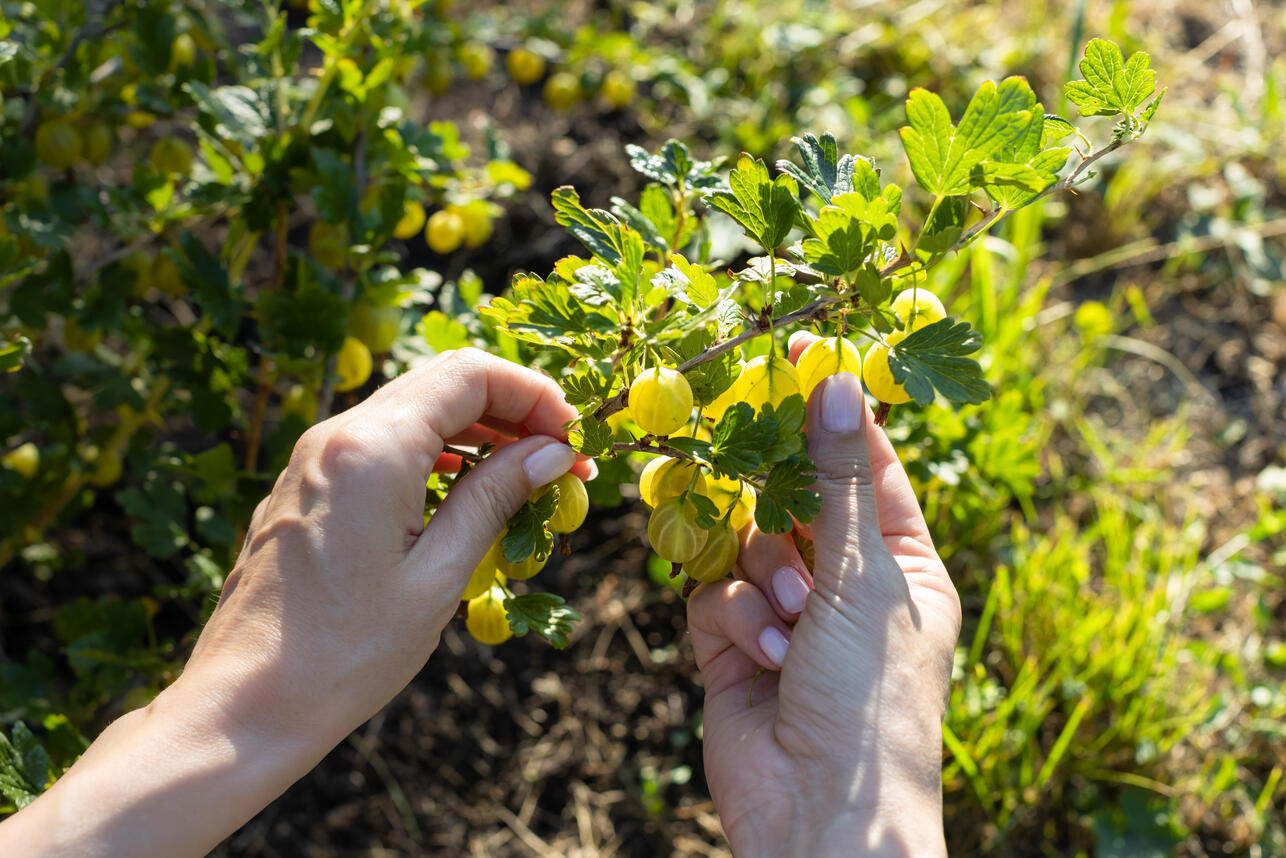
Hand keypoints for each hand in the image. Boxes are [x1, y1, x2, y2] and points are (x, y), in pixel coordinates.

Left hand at [182, 347, 589, 745]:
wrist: (245, 705)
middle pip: (443, 384)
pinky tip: (466, 494)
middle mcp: (336, 436)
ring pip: (412, 412)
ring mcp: (314, 460)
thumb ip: (494, 499)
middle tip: (562, 459)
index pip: (471, 375)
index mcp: (372, 449)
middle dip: (513, 410)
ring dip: (477, 433)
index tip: (574, 438)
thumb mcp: (438, 576)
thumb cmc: (345, 653)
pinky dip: (435, 454)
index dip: (535, 394)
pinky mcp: (307, 488)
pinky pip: (382, 444)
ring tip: (526, 480)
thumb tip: (551, 452)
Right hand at [687, 332, 961, 856]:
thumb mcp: (863, 576)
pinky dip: (735, 620)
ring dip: (763, 579)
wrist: (820, 811)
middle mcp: (842, 583)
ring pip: (744, 542)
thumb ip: (835, 480)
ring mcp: (784, 614)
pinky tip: (762, 658)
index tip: (803, 351)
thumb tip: (838, 383)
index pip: (865, 466)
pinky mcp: (732, 646)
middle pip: (792, 498)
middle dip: (780, 503)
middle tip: (750, 454)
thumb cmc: (872, 694)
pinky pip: (713, 594)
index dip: (835, 411)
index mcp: (902, 562)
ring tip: (790, 624)